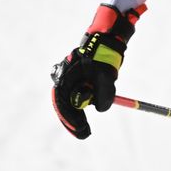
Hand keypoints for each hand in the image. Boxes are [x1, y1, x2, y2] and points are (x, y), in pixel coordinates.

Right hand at [51, 3, 144, 139]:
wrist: (107, 38)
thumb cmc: (104, 56)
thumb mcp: (105, 78)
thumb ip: (102, 95)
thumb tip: (100, 109)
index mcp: (65, 77)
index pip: (63, 103)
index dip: (71, 119)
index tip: (82, 130)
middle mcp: (64, 78)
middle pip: (65, 104)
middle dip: (74, 119)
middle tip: (85, 132)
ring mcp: (70, 78)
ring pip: (74, 100)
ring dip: (84, 107)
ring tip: (101, 95)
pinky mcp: (78, 79)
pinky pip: (80, 94)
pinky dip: (88, 99)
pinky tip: (98, 95)